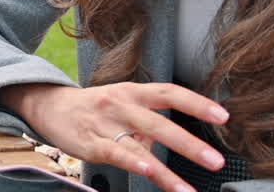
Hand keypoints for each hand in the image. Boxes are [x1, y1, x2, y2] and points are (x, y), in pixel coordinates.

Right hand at [0, 82, 229, 191]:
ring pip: (139, 146)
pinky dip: (133, 163)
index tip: (224, 116)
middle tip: (215, 161)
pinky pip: (115, 153)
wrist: (49, 106)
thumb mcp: (123, 103)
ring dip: (166, 171)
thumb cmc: (94, 107)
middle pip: (159, 123)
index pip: (169, 93)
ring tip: (187, 190)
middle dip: (189, 144)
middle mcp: (121, 104)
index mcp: (133, 92)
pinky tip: (148, 172)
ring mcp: (105, 124)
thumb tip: (177, 141)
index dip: (197, 104)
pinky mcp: (90, 142)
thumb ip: (149, 121)